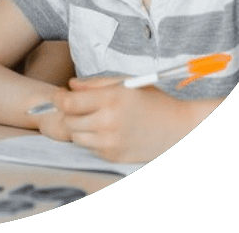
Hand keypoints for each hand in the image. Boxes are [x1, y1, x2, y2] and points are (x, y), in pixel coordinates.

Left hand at [38, 76, 207, 162]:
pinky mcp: (114, 156)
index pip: (67, 103)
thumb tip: (70, 85)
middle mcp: (108, 122)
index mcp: (110, 99)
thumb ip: (94, 83)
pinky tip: (105, 130)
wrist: (180, 129)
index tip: (58, 95)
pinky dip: (91, 139)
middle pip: (67, 120)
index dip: (58, 98)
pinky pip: (90, 147)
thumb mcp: (125, 83)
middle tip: (75, 106)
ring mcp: (110, 142)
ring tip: (91, 118)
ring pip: (76, 136)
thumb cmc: (153, 101)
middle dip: (67, 112)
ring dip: (78, 127)